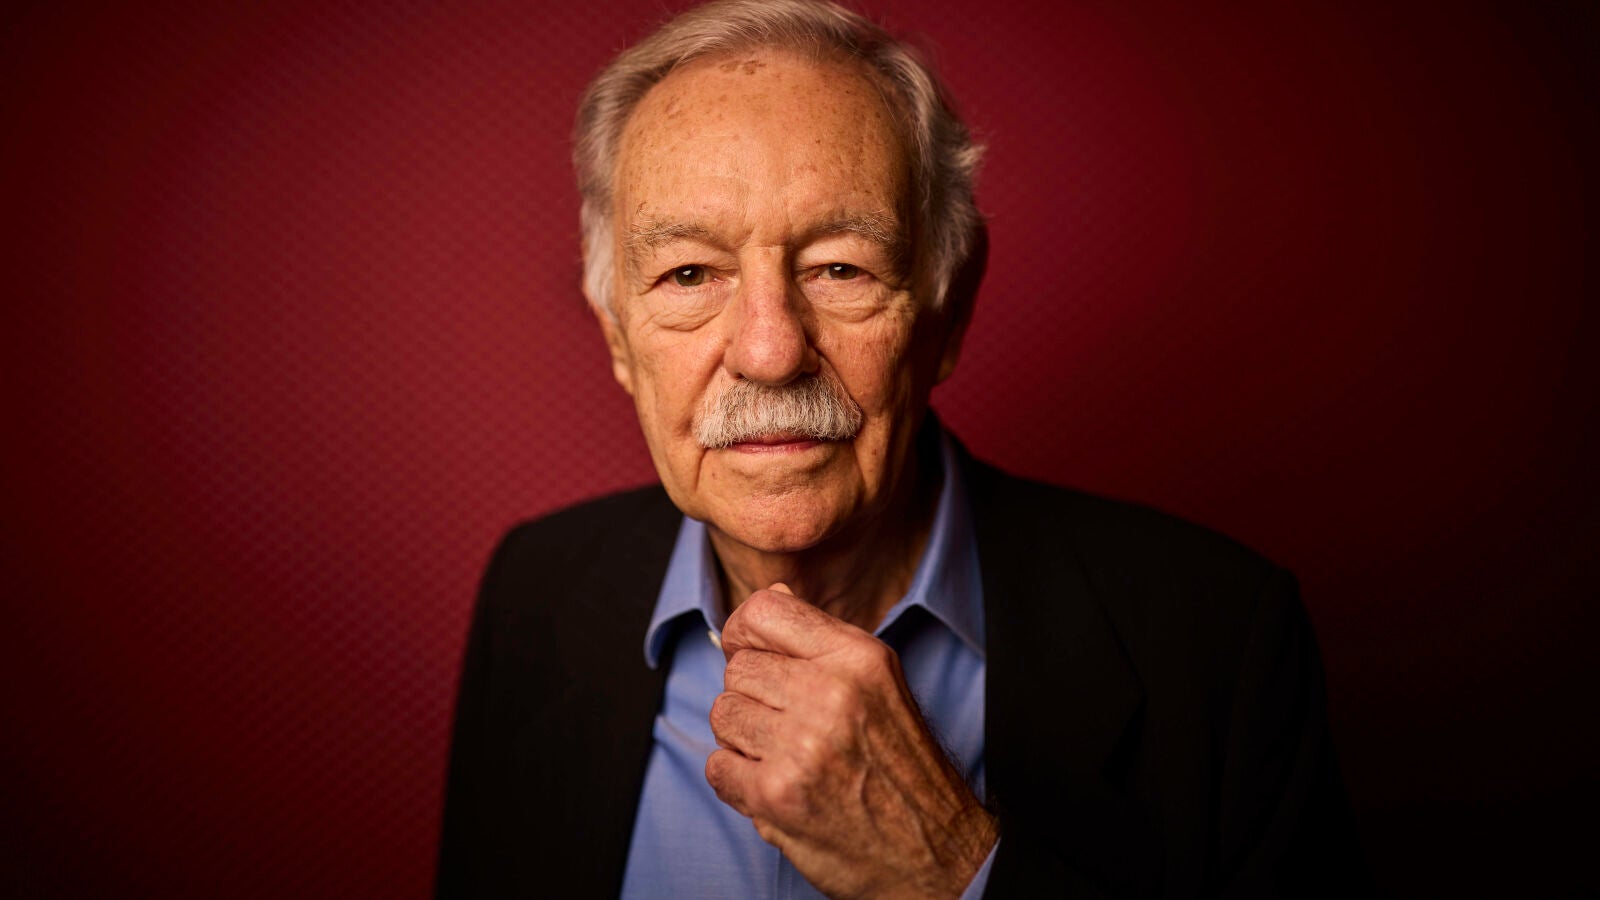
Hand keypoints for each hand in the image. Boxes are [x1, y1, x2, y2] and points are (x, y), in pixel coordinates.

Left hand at [706, 584, 997, 898]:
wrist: (934, 849)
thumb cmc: (900, 765)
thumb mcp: (878, 682)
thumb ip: (820, 642)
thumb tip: (770, 597)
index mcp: (857, 657)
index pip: (765, 611)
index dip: (743, 631)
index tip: (751, 653)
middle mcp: (830, 693)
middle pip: (738, 669)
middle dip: (753, 697)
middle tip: (789, 725)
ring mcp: (801, 745)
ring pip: (723, 714)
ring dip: (743, 739)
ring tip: (786, 756)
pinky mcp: (776, 795)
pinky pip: (717, 766)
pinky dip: (737, 780)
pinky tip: (777, 785)